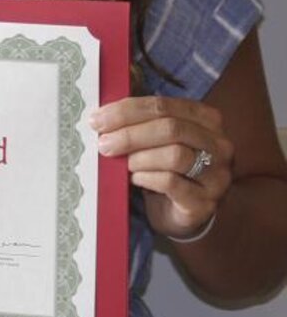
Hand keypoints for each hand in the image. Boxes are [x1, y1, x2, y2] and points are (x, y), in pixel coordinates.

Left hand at [90, 95, 233, 240]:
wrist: (180, 211)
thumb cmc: (166, 167)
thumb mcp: (156, 139)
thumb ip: (140, 122)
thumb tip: (103, 115)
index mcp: (206, 118)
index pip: (163, 105)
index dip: (128, 110)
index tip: (99, 120)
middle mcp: (218, 144)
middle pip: (171, 128)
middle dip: (130, 134)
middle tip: (104, 143)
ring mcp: (216, 174)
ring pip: (174, 155)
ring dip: (140, 157)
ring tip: (122, 162)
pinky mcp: (205, 202)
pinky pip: (171, 183)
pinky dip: (147, 177)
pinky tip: (135, 178)